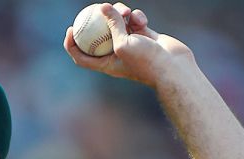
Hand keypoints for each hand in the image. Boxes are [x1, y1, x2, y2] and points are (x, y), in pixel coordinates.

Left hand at [64, 3, 194, 87]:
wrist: (173, 66)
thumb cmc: (145, 61)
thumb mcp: (123, 44)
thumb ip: (112, 25)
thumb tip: (103, 7)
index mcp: (106, 63)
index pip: (82, 56)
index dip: (72, 44)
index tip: (70, 28)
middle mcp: (116, 54)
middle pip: (99, 35)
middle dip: (98, 20)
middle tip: (96, 7)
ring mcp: (130, 43)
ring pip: (118, 23)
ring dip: (120, 13)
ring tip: (125, 11)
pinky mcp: (144, 34)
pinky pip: (134, 20)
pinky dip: (136, 17)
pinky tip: (140, 19)